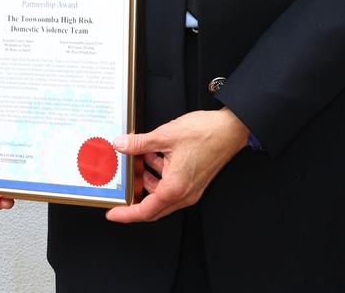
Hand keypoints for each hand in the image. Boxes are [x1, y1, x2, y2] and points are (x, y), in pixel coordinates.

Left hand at [105, 108, 248, 223]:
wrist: (231, 129)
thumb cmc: (206, 133)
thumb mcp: (166, 135)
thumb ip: (140, 143)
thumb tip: (121, 144)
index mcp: (175, 187)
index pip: (145, 211)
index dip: (126, 214)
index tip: (113, 213)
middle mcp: (184, 194)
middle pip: (153, 208)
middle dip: (135, 199)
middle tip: (122, 190)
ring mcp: (191, 189)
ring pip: (163, 195)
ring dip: (149, 182)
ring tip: (139, 161)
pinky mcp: (195, 182)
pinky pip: (172, 186)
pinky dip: (160, 175)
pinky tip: (155, 156)